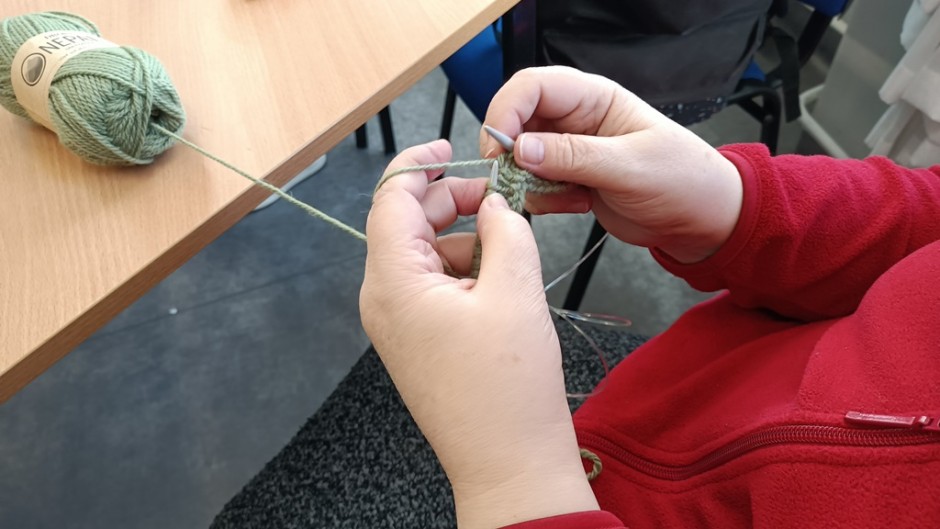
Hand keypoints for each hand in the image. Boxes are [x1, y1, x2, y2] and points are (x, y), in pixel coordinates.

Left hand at [360, 140, 597, 528]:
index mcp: (393, 283)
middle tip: (499, 198)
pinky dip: (464, 269)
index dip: (419, 165)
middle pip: (405, 225)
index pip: (389, 200)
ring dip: (463, 238)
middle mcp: (383, 301)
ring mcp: (398, 325)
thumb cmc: (509, 387)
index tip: (453, 148)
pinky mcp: (418, 342)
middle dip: (450, 202)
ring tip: (510, 244)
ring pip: (423, 255)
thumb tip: (497, 205)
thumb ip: (506, 231)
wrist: (509, 465)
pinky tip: (501, 278)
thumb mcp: (515, 291)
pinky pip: (433, 287)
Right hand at [481, 66, 743, 263]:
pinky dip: (545, 200)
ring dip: (531, 181)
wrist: (701, 220)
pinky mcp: (567, 180)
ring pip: (520, 158)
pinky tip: (578, 205)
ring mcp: (569, 151)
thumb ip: (573, 157)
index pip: (533, 87)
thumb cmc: (682, 180)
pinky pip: (534, 185)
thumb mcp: (630, 167)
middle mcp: (575, 120)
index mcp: (594, 98)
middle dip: (511, 153)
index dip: (507, 113)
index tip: (501, 149)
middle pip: (517, 121)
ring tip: (570, 197)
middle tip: (518, 179)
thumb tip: (521, 149)